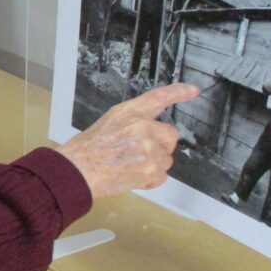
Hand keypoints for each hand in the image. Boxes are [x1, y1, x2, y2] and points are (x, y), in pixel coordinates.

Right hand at [56, 83, 198, 197]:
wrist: (78, 170)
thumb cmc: (87, 150)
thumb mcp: (109, 123)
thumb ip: (132, 123)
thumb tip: (152, 134)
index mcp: (130, 112)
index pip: (159, 97)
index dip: (178, 92)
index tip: (193, 90)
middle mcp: (143, 126)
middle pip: (170, 136)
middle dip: (160, 147)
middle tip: (137, 155)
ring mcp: (149, 147)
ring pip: (166, 159)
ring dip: (152, 166)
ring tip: (127, 167)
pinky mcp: (151, 168)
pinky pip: (160, 176)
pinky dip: (148, 181)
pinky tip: (129, 176)